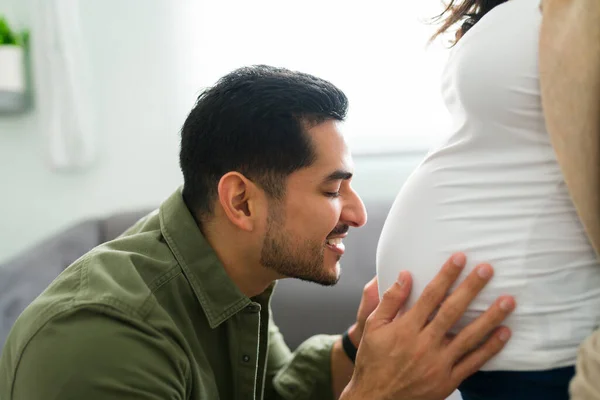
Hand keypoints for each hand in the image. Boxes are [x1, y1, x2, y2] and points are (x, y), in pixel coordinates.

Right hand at [341, 253, 515, 399]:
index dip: (446, 275)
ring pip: (469, 336)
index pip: (430, 296)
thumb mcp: (372, 327)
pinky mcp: (448, 380)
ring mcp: (438, 363)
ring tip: (508, 300)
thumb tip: (405, 275)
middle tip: (488, 270)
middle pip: (452, 311)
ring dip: (490, 317)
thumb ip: (389, 300)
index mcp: (405, 329)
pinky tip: (504, 333)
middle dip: (471, 288)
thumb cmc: (373, 360)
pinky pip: (474, 362)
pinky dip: (491, 348)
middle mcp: (424, 344)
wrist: (376, 399)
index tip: (460, 258)